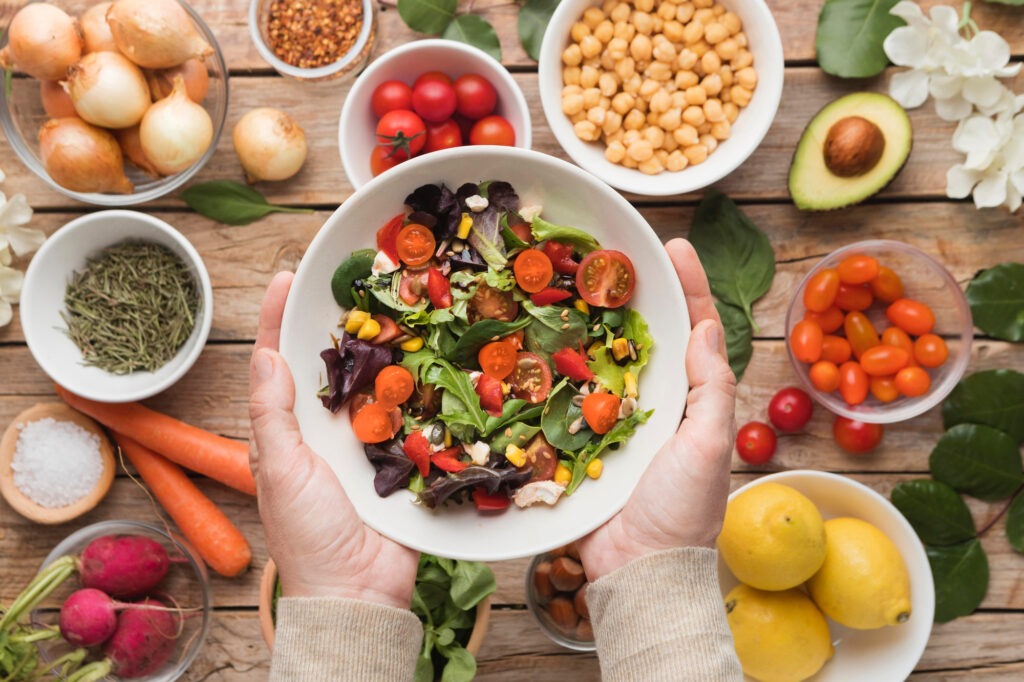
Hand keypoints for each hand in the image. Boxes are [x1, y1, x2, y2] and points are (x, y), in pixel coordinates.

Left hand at [249, 272, 419, 608]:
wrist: (358, 590)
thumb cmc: (307, 534)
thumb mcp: (279, 470)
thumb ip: (272, 414)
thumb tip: (265, 354)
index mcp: (289, 429)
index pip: (278, 362)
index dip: (277, 320)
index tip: (286, 278)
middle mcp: (327, 428)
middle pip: (332, 363)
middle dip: (341, 321)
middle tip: (357, 277)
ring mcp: (368, 440)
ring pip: (376, 381)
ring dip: (387, 346)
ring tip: (400, 302)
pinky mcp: (404, 456)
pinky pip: (413, 413)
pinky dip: (423, 385)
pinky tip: (435, 353)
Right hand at [579, 238, 736, 580]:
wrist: (636, 570)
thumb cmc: (681, 512)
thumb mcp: (706, 447)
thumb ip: (710, 390)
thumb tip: (705, 329)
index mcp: (689, 401)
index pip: (694, 331)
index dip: (688, 286)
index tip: (674, 246)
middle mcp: (651, 403)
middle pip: (642, 335)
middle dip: (628, 293)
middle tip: (606, 251)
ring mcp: (610, 420)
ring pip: (597, 358)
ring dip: (583, 322)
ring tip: (565, 280)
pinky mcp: (576, 441)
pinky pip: (561, 396)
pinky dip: (549, 368)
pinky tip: (531, 339)